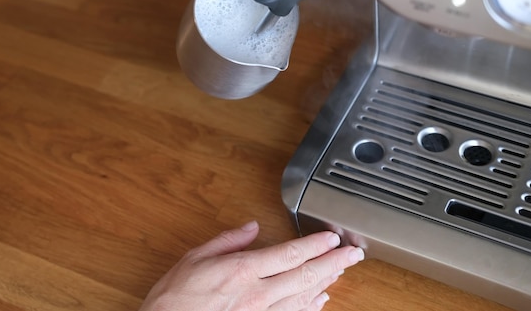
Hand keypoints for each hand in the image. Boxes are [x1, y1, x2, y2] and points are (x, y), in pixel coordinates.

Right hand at [139, 221, 364, 310]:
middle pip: (305, 275)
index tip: (332, 236)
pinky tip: (320, 300)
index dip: (315, 244)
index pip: (289, 253)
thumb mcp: (195, 258)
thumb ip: (228, 240)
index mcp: (242, 271)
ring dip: (326, 281)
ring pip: (304, 297)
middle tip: (354, 253)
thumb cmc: (176, 299)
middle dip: (333, 262)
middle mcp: (257, 295)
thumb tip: (252, 228)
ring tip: (342, 270)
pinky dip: (310, 307)